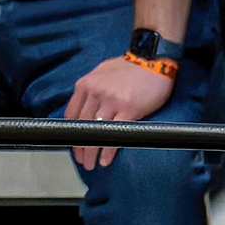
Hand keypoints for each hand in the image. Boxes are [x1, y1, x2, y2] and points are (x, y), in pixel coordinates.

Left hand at [64, 49, 178, 169]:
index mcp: (86, 85)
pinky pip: (114, 134)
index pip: (72, 114)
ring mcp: (112, 102)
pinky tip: (105, 160)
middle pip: (82, 126)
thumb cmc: (130, 67)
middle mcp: (96, 93)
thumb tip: (86, 106)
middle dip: (80, 147)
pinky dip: (108, 150)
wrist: (153, 59)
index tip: (74, 145)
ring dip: (92, 152)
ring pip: (96, 132)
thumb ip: (91, 88)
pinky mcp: (129, 110)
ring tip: (92, 164)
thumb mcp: (102, 72)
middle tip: (82, 160)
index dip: (71, 133)